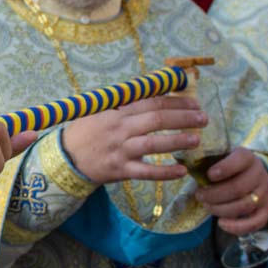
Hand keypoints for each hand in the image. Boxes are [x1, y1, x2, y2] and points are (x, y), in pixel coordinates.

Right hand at [57, 94, 204, 184]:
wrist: (65, 158)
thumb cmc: (85, 131)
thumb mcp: (101, 111)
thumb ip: (125, 104)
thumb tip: (157, 95)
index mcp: (117, 112)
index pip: (151, 102)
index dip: (175, 101)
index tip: (194, 102)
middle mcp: (120, 129)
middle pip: (156, 120)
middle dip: (183, 118)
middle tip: (203, 119)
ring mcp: (120, 150)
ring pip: (154, 144)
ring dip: (178, 141)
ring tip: (197, 140)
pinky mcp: (120, 170)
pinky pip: (146, 172)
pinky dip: (165, 172)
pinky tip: (181, 171)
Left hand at [193, 147, 267, 235]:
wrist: (254, 179)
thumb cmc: (230, 169)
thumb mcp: (222, 159)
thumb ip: (208, 161)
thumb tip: (184, 164)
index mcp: (248, 158)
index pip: (241, 159)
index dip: (225, 168)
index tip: (209, 175)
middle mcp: (260, 174)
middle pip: (238, 187)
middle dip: (215, 194)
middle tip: (200, 195)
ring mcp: (265, 193)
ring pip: (244, 205)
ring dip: (221, 209)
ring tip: (207, 206)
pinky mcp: (266, 210)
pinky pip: (255, 223)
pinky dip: (237, 227)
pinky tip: (221, 223)